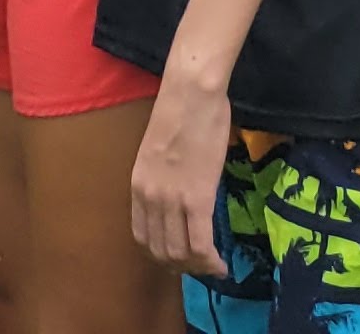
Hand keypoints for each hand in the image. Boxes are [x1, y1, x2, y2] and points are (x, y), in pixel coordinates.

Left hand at [133, 74, 233, 275]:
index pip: (142, 237)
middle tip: (202, 264)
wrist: (191, 93)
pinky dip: (211, 262)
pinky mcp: (197, 198)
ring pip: (180, 254)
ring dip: (199, 267)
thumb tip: (178, 201)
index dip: (162, 255)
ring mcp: (171, 200)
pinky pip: (201, 245)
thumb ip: (163, 181)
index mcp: (137, 185)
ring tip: (214, 265)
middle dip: (183, 265)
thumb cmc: (181, 113)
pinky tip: (222, 264)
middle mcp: (149, 197)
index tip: (181, 255)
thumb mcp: (159, 153)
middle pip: (161, 251)